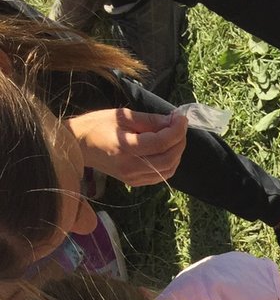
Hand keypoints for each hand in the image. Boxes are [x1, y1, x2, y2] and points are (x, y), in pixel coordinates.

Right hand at [67, 110, 188, 186]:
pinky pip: (160, 176)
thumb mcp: (121, 116)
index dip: (176, 131)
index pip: (160, 143)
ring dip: (177, 153)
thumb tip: (172, 121)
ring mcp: (134, 178)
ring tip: (176, 137)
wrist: (78, 146)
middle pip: (168, 159)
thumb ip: (149, 120)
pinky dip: (169, 163)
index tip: (181, 118)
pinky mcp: (135, 183)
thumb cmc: (96, 125)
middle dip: (180, 142)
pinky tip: (167, 150)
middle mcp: (131, 167)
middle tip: (180, 126)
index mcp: (125, 148)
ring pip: (168, 170)